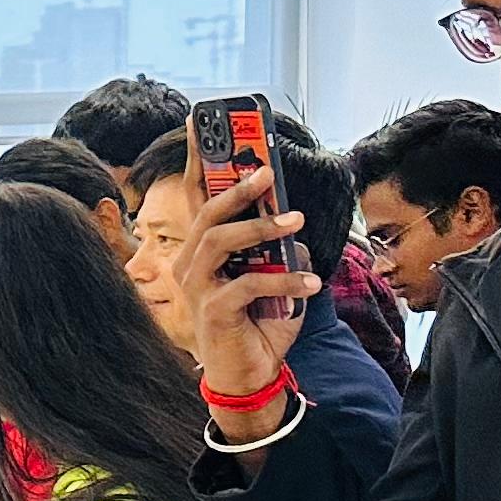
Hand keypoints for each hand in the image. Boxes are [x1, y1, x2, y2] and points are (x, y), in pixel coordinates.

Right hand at [178, 167, 310, 437]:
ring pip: (220, 240)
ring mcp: (197, 286)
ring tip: (295, 222)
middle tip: (268, 171)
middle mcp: (191, 263)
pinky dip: (283, 281)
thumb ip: (283, 253)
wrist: (249, 377)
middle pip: (207, 213)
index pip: (197, 198)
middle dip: (236, 187)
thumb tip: (296, 235)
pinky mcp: (213, 311)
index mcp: (203, 249)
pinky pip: (247, 284)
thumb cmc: (257, 324)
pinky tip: (309, 284)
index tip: (203, 123)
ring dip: (260, 227)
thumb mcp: (276, 280)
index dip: (197, 161)